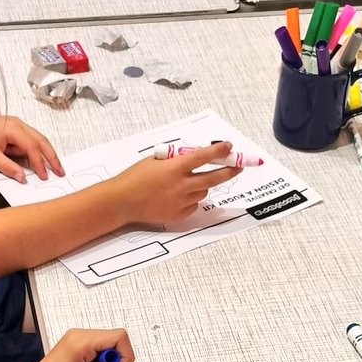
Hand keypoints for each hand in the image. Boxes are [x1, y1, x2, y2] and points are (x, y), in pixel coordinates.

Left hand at [0, 115, 63, 181]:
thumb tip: (22, 177)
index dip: (39, 163)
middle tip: (60, 171)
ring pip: (37, 141)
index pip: (32, 147)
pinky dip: (36, 154)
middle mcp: (18, 125)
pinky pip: (29, 144)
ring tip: (54, 168)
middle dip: (51, 157)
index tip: (44, 176)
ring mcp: (17, 128)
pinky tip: (39, 163)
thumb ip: (7, 166)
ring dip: (46, 155)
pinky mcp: (13, 134)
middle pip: (41, 141)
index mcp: (14, 127)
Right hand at [107, 142, 242, 224]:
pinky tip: (177, 196)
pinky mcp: (178, 214)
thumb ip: (175, 159)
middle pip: (213, 178)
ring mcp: (181, 201)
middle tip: (238, 166)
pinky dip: (190, 200)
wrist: (122, 201)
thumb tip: (195, 157)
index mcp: (175, 168)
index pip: (203, 157)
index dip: (219, 152)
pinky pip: (193, 205)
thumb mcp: (155, 160)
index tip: (229, 147)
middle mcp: (181, 185)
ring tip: (188, 182)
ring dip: (202, 185)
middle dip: (229, 171)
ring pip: (203, 192)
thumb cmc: (135, 177)